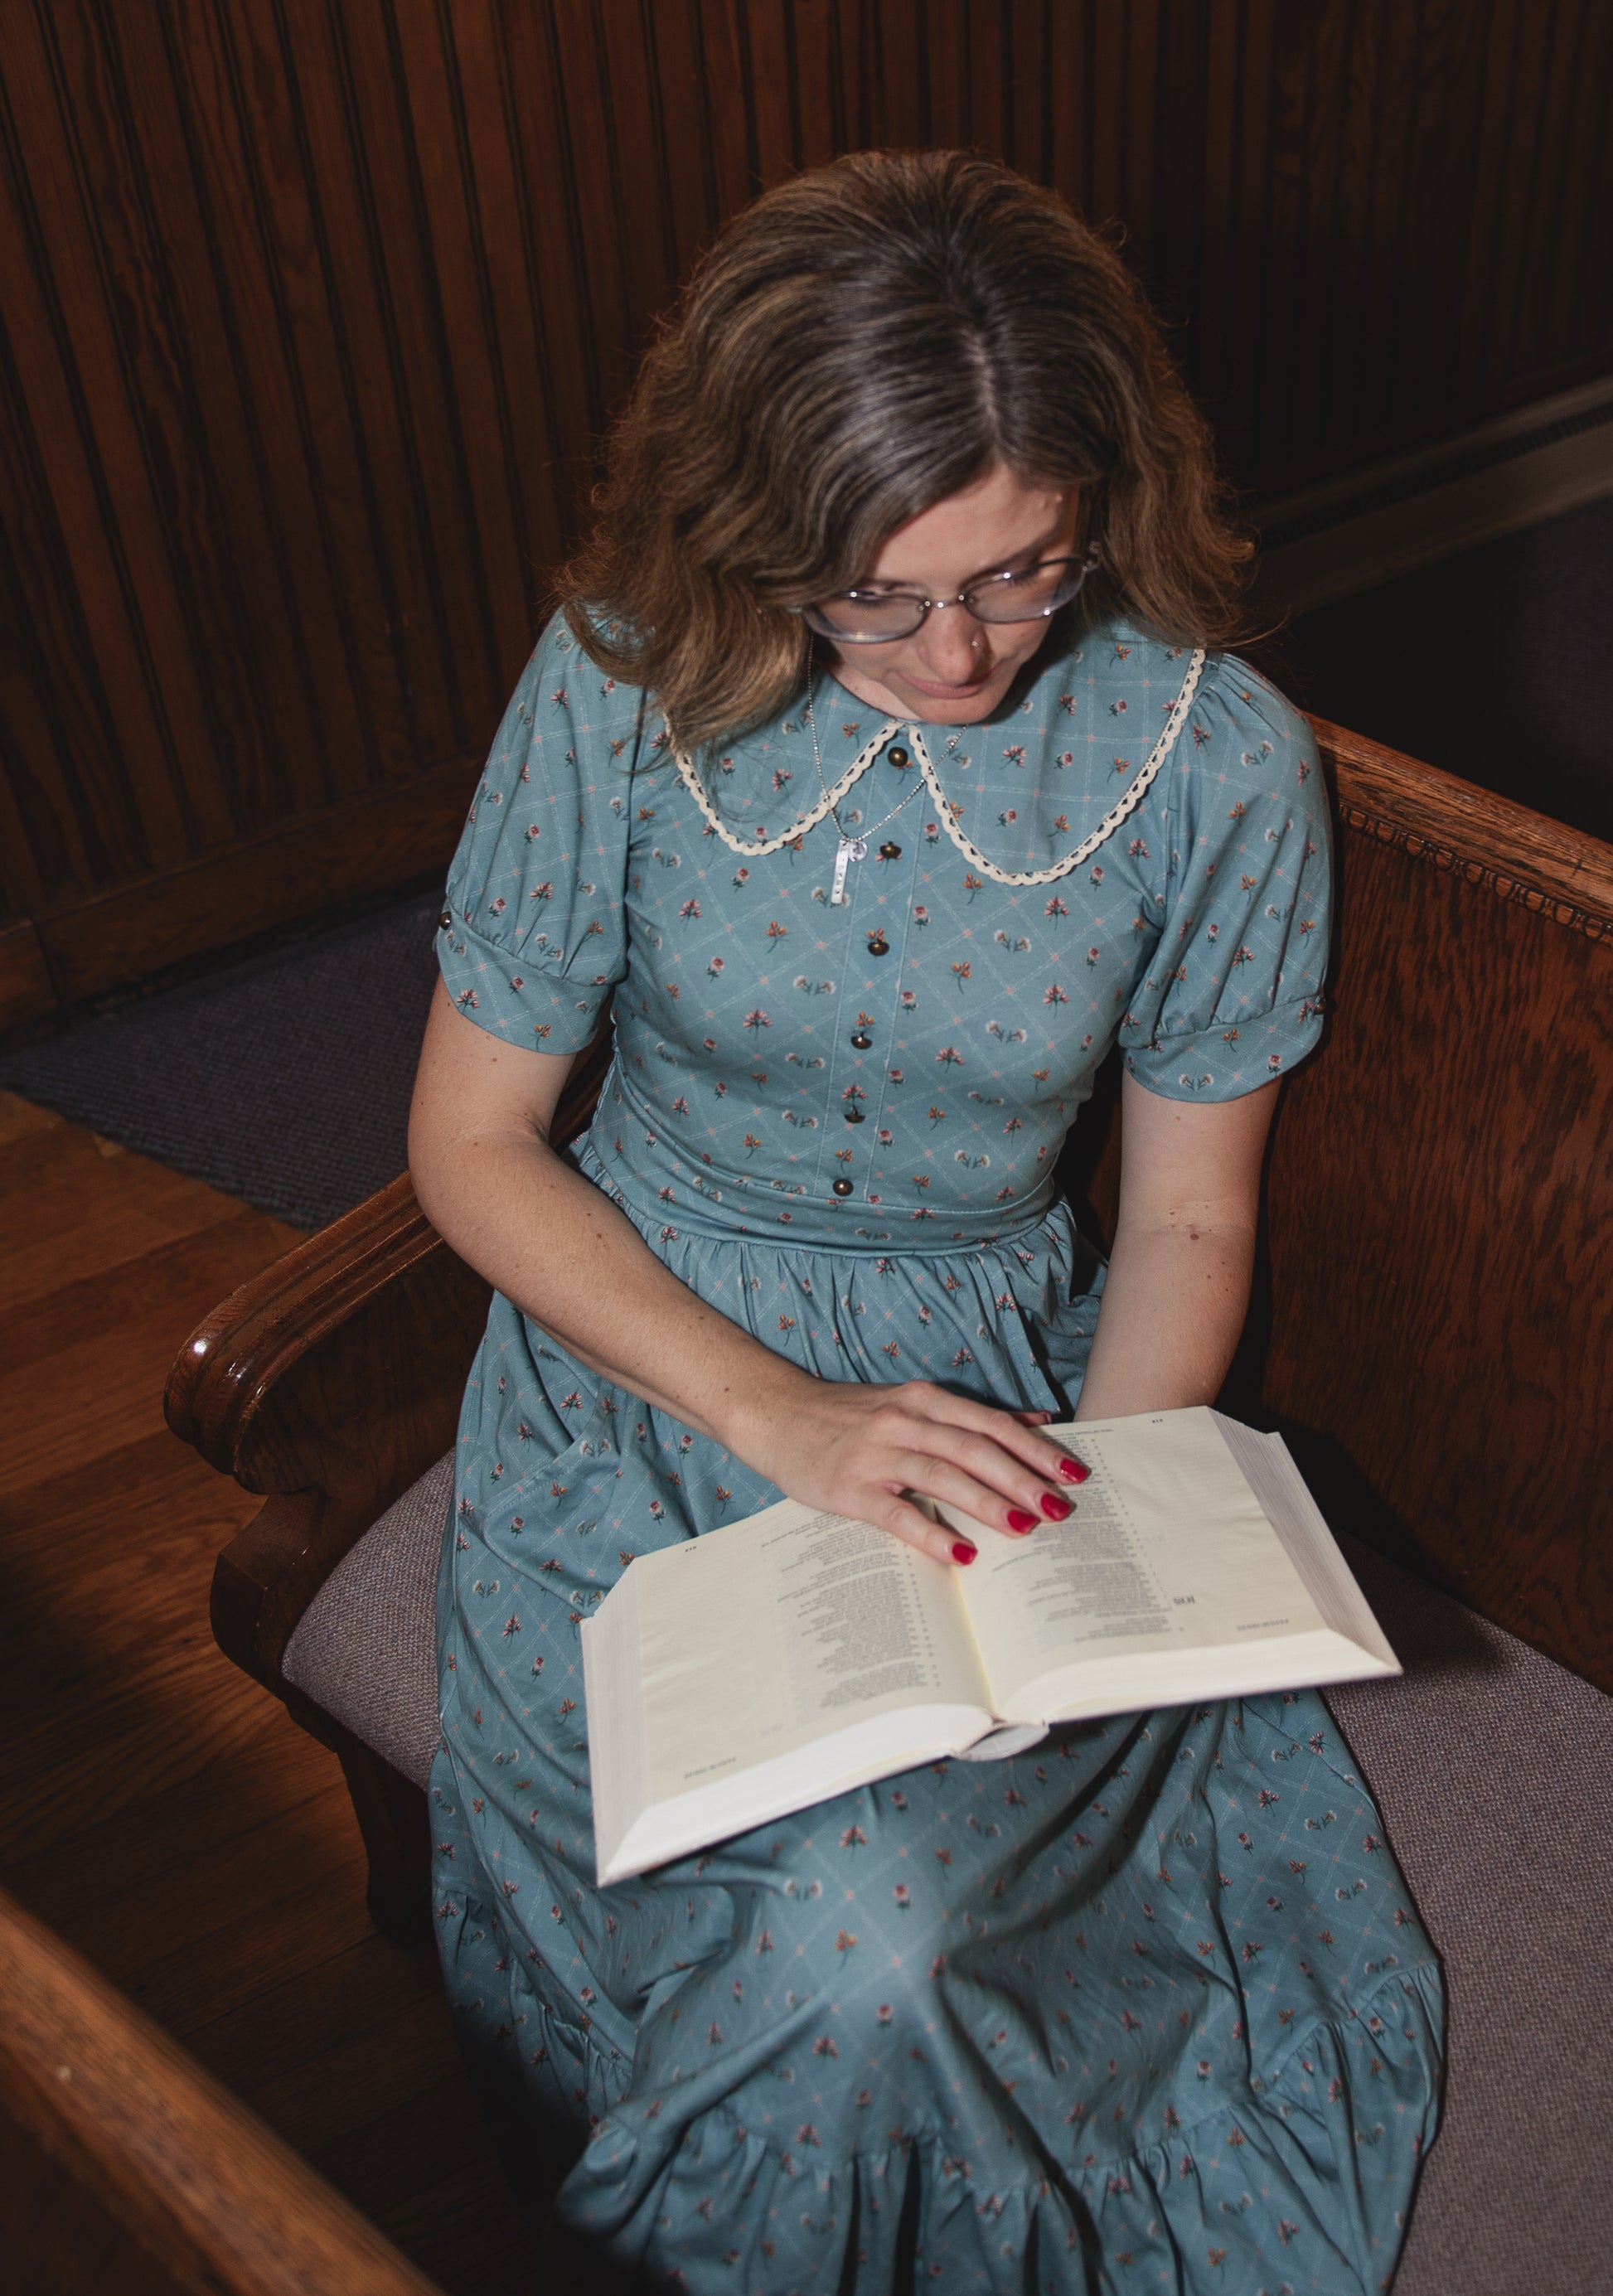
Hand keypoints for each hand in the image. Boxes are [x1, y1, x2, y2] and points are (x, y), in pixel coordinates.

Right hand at [730, 1374, 1087, 1566]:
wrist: (776, 1414)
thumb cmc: (851, 1415)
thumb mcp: (912, 1403)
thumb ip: (972, 1416)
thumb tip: (1038, 1419)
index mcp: (924, 1400)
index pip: (991, 1424)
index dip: (1034, 1448)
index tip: (1073, 1473)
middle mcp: (904, 1420)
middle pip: (974, 1449)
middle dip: (1022, 1479)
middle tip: (1059, 1509)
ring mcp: (875, 1453)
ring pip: (941, 1476)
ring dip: (986, 1502)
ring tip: (1024, 1529)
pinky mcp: (849, 1488)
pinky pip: (896, 1514)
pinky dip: (931, 1533)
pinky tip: (961, 1554)